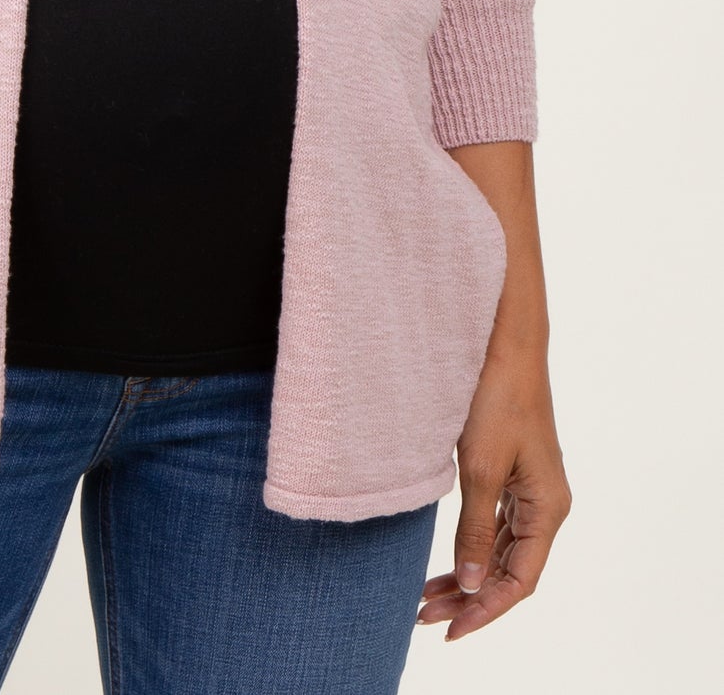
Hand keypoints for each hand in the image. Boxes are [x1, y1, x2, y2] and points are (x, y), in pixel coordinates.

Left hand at [417, 343, 570, 640]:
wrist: (503, 342)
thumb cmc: (497, 398)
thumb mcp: (481, 469)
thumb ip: (475, 530)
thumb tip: (472, 586)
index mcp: (548, 508)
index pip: (520, 580)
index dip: (486, 610)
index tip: (450, 630)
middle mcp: (545, 503)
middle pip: (509, 569)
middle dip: (470, 597)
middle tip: (425, 616)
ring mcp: (529, 487)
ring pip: (500, 548)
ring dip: (468, 574)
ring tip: (427, 597)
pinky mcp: (512, 471)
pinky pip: (495, 524)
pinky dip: (471, 546)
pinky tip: (448, 561)